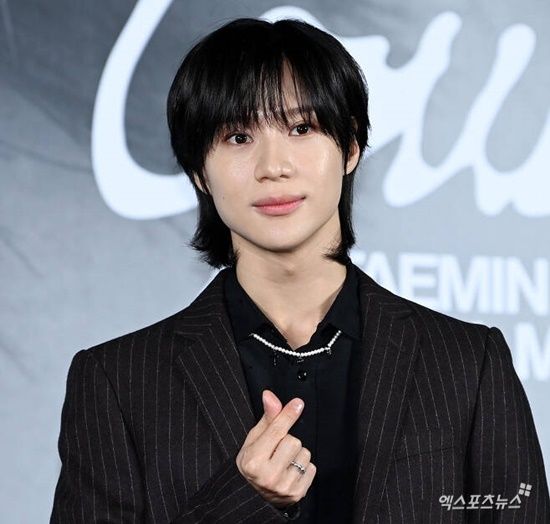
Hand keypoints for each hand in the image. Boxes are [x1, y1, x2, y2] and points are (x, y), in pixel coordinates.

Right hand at [236, 389, 315, 507]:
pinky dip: (304, 467)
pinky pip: (311, 468)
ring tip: (283, 461)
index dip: (288, 415)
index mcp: (253, 461)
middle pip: (293, 441)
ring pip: (304, 454)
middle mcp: (269, 476)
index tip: (298, 403)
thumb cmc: (252, 464)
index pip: (276, 432)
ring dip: (296, 454)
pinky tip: (290, 471)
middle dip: (287, 441)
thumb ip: (267, 418)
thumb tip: (270, 395)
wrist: (252, 496)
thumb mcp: (253, 440)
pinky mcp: (297, 494)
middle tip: (276, 450)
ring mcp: (284, 487)